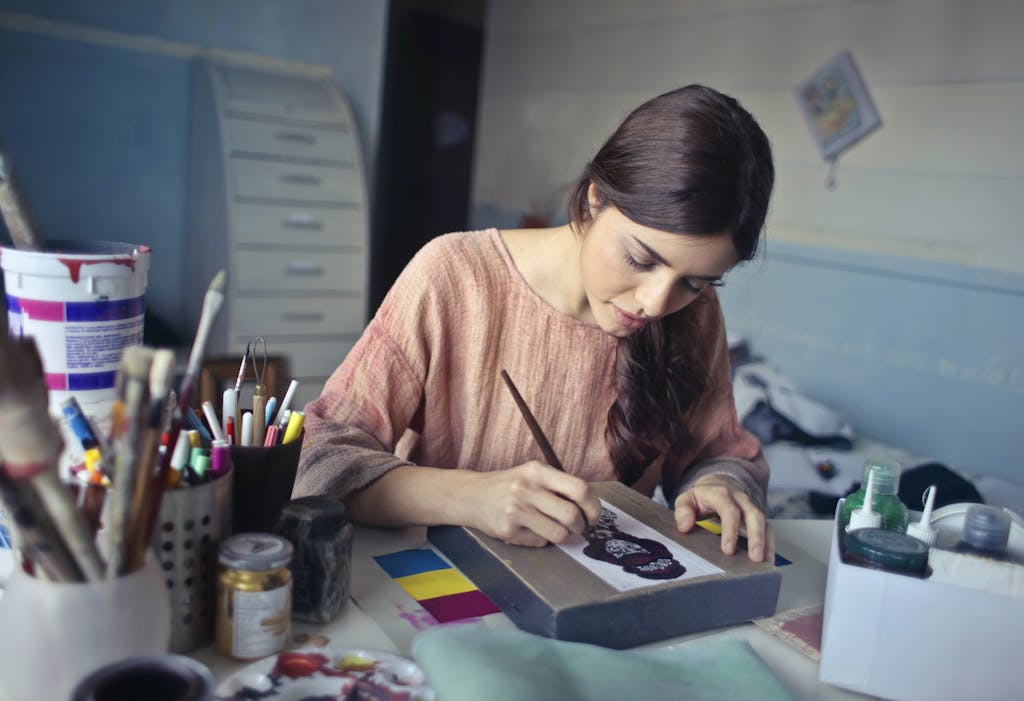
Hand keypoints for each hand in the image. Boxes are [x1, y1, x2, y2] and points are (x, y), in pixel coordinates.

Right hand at [466, 461, 601, 546]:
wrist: (470, 495)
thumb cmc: (509, 485)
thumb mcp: (532, 474)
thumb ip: (559, 486)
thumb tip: (591, 509)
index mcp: (537, 471)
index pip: (580, 488)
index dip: (594, 507)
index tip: (594, 516)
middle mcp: (526, 488)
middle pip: (572, 515)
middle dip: (581, 527)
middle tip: (577, 528)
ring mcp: (515, 510)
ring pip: (559, 534)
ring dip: (563, 536)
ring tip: (556, 530)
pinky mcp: (507, 530)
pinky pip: (540, 542)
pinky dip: (541, 539)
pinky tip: (530, 530)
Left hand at [673, 473, 773, 562]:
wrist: (718, 483)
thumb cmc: (701, 496)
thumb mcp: (686, 499)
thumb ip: (683, 512)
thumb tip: (685, 527)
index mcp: (721, 494)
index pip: (729, 510)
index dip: (730, 530)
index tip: (728, 550)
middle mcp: (740, 499)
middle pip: (754, 515)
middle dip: (756, 537)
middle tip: (755, 558)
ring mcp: (751, 507)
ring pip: (764, 522)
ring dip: (766, 543)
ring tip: (765, 564)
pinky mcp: (757, 517)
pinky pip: (768, 529)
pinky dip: (770, 545)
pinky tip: (768, 562)